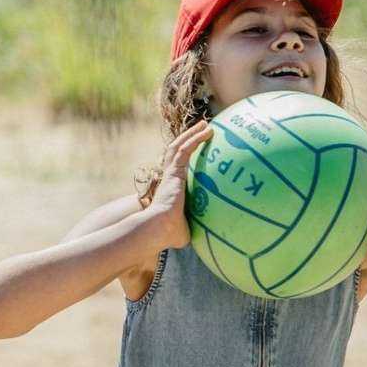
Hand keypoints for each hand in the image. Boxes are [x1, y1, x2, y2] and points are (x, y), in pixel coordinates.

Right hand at [144, 120, 213, 249]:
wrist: (159, 227)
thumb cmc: (170, 234)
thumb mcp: (185, 231)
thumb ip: (194, 229)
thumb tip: (208, 241)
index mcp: (171, 188)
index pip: (177, 168)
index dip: (185, 158)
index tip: (195, 151)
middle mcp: (168, 176)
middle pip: (177, 151)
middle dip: (189, 138)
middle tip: (202, 130)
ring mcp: (170, 172)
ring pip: (180, 145)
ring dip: (192, 133)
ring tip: (206, 125)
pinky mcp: (174, 170)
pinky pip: (186, 149)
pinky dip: (196, 138)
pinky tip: (208, 131)